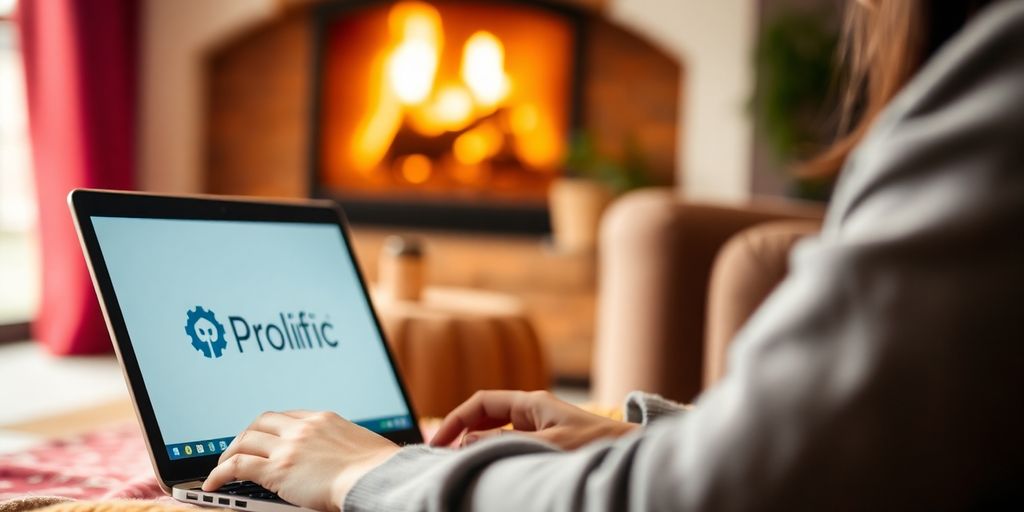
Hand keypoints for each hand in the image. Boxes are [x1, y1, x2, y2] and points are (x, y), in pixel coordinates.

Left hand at [202, 411, 398, 511]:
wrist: (376, 478)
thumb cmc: (379, 469)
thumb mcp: (362, 446)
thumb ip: (344, 446)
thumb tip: (344, 459)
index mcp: (324, 419)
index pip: (286, 416)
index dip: (269, 427)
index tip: (263, 437)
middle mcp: (303, 427)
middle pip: (261, 422)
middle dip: (245, 435)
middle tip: (238, 449)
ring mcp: (289, 446)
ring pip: (245, 441)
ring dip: (229, 453)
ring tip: (222, 467)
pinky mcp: (277, 469)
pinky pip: (237, 466)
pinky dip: (220, 473)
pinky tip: (213, 483)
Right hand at [430, 390, 637, 449]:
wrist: (629, 451)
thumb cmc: (595, 445)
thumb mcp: (546, 445)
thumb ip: (504, 443)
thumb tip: (466, 442)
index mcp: (531, 403)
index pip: (481, 403)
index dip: (455, 420)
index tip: (437, 443)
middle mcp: (532, 411)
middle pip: (484, 415)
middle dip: (460, 432)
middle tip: (440, 456)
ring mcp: (538, 426)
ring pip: (495, 431)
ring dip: (475, 444)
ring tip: (457, 463)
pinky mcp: (545, 442)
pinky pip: (509, 443)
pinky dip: (493, 453)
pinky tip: (486, 466)